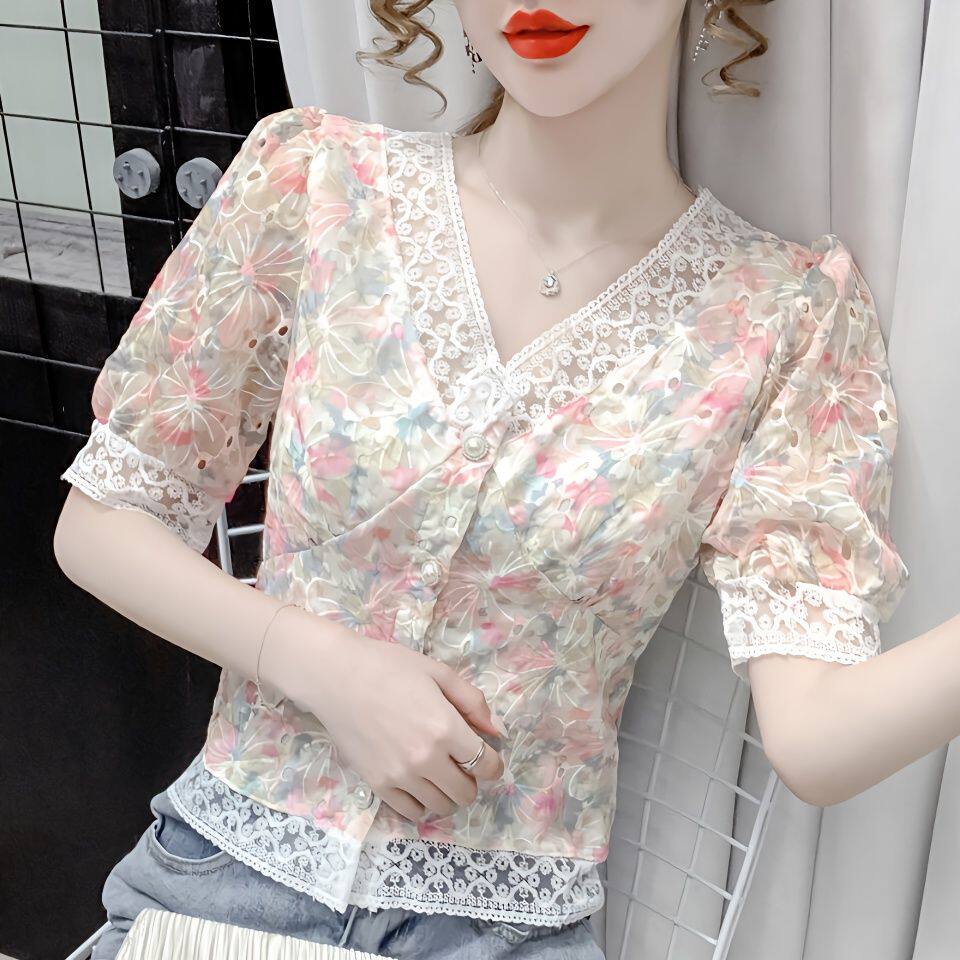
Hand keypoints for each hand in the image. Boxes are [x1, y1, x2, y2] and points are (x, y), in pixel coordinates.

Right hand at [262, 607, 505, 821]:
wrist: (336, 677)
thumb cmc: (389, 667)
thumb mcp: (438, 673)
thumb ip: (472, 702)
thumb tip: (495, 731)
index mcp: (445, 728)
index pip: (486, 765)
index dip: (494, 765)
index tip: (489, 759)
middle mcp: (426, 759)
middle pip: (466, 793)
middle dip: (471, 780)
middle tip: (461, 764)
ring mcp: (400, 776)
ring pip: (441, 807)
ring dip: (448, 793)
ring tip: (439, 774)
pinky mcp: (377, 785)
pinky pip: (411, 812)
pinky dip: (422, 803)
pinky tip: (418, 785)